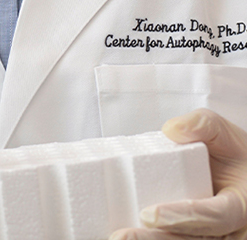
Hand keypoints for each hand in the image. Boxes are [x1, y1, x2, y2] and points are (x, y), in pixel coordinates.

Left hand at [110, 108, 246, 239]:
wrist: (240, 173)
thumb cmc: (231, 155)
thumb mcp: (223, 132)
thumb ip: (202, 125)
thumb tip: (171, 130)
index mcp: (240, 206)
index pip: (214, 217)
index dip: (182, 217)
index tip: (149, 214)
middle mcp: (231, 230)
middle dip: (157, 239)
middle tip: (123, 235)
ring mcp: (217, 239)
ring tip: (120, 238)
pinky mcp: (200, 238)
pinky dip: (153, 239)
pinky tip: (128, 239)